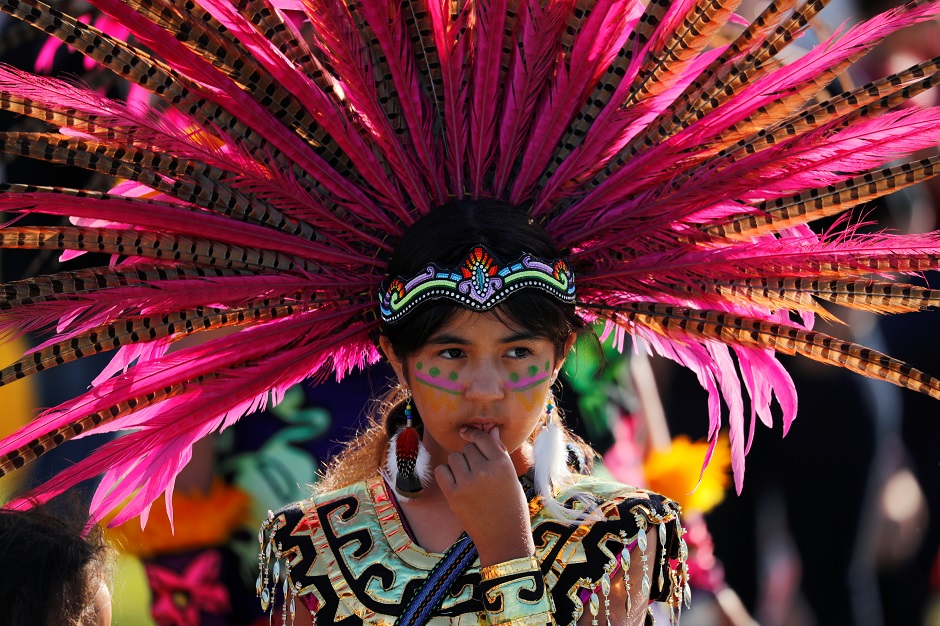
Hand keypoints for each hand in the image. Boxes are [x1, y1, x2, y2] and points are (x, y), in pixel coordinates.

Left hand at [434, 427, 535, 565]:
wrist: (504, 538)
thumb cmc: (511, 506)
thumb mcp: (511, 477)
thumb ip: (499, 452)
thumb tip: (491, 429)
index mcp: (502, 464)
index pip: (483, 438)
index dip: (474, 435)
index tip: (467, 434)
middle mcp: (484, 470)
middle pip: (468, 448)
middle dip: (470, 457)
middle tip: (478, 473)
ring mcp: (467, 482)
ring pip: (454, 458)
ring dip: (458, 465)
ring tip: (469, 480)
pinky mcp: (453, 495)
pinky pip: (442, 471)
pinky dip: (446, 475)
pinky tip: (456, 484)